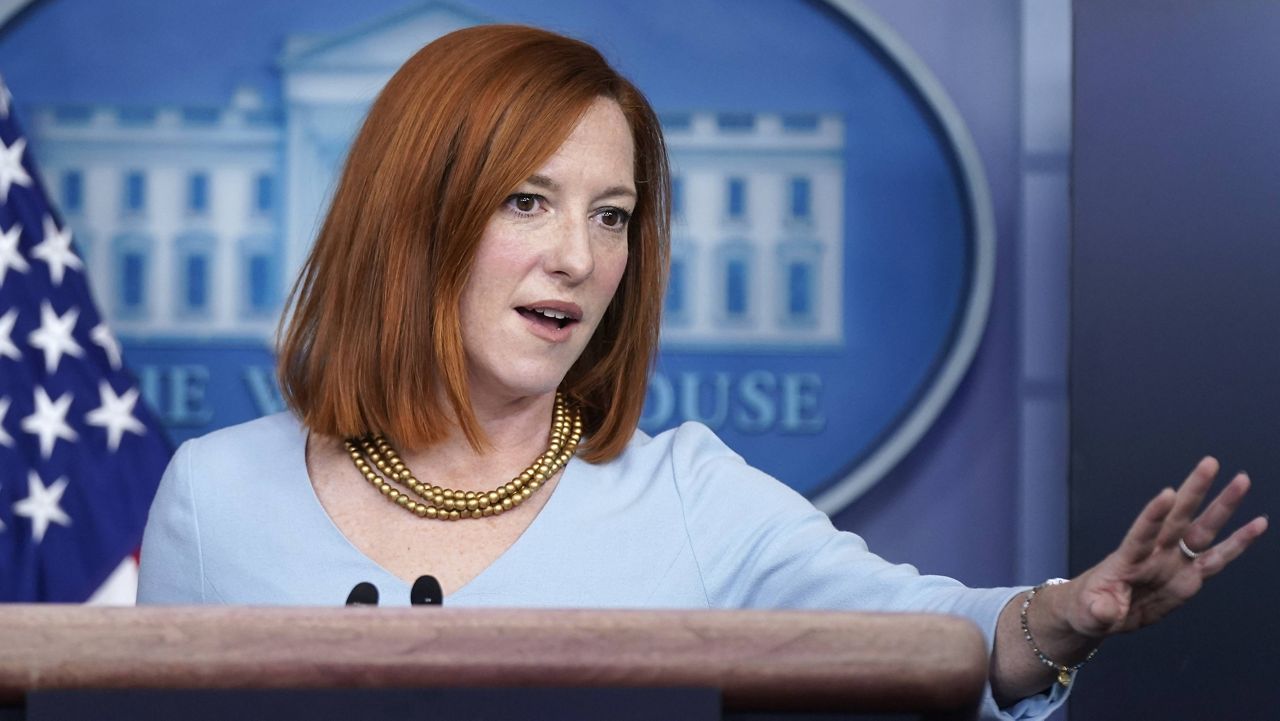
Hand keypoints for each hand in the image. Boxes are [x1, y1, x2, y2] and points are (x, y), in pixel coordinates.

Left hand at [1065, 457, 1267, 637]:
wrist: (1100, 613)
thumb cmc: (1088, 607)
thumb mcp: (1088, 612)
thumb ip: (1098, 610)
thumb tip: (1105, 610)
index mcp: (1127, 559)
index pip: (1142, 533)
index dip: (1154, 515)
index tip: (1167, 493)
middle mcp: (1154, 553)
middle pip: (1177, 517)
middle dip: (1193, 491)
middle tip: (1209, 462)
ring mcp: (1174, 562)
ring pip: (1202, 529)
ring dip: (1222, 506)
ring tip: (1241, 480)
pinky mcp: (1189, 577)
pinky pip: (1218, 558)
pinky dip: (1238, 542)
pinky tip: (1257, 524)